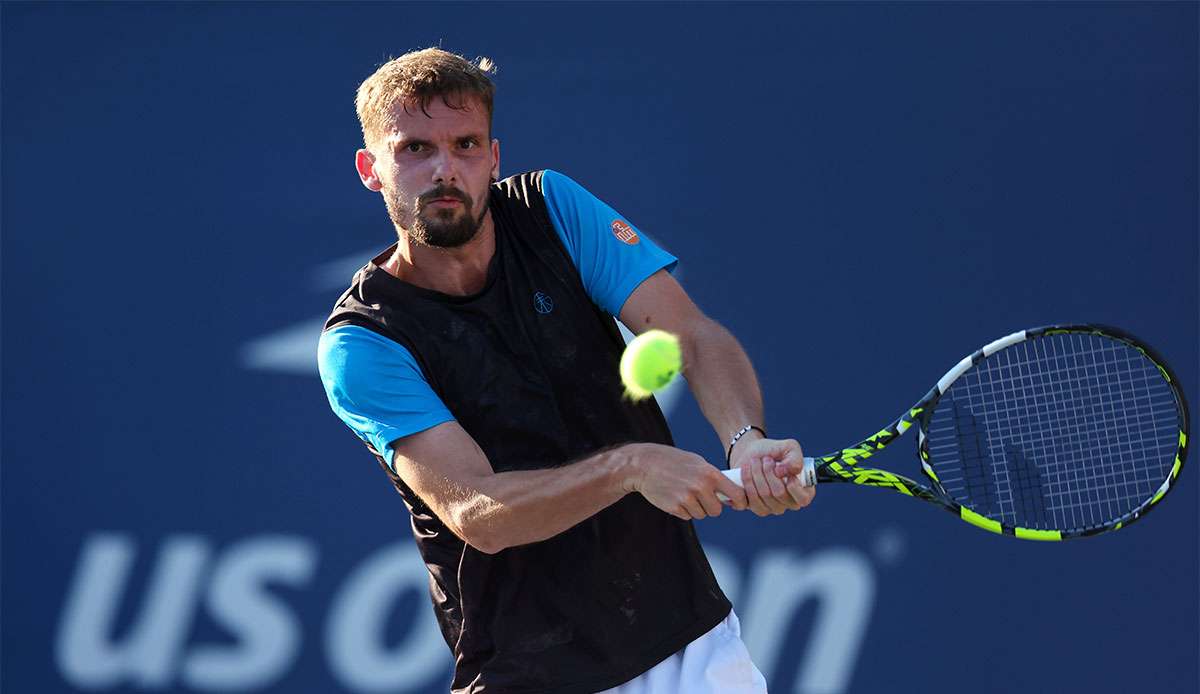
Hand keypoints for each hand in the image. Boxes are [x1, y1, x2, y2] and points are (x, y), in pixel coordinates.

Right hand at [626, 443, 748, 519]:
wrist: (646, 465)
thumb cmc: (674, 462)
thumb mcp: (697, 463)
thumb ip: (714, 477)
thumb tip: (731, 493)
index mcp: (710, 474)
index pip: (735, 493)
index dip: (740, 502)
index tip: (739, 505)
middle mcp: (701, 486)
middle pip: (716, 510)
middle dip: (711, 507)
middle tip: (701, 497)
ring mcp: (687, 498)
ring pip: (701, 515)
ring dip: (695, 508)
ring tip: (684, 493)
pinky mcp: (675, 507)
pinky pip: (687, 516)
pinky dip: (683, 510)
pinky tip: (675, 497)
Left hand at [730, 438, 814, 515]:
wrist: (751, 453)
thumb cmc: (774, 452)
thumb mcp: (790, 448)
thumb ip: (795, 458)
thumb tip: (783, 472)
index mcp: (803, 491)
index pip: (803, 499)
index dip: (793, 485)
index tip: (781, 469)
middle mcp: (787, 503)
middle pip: (778, 493)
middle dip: (768, 471)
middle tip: (765, 459)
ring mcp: (770, 508)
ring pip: (762, 495)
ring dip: (756, 474)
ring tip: (754, 462)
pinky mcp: (753, 507)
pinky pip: (747, 502)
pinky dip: (744, 484)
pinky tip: (745, 471)